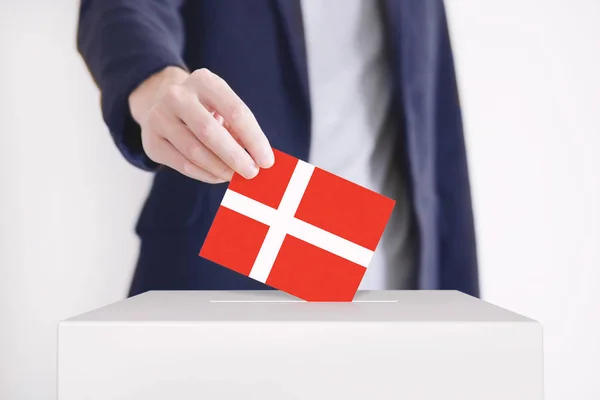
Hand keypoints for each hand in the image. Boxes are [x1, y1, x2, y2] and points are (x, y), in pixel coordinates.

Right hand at [128, 66, 273, 182]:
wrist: (161, 103)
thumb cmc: (205, 109)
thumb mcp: (223, 109)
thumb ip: (240, 131)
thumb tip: (259, 161)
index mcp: (204, 81)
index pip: (236, 111)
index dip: (254, 138)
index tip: (267, 161)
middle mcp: (177, 95)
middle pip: (209, 131)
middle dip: (235, 156)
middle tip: (252, 173)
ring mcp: (159, 117)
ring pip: (194, 151)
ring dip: (220, 169)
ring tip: (236, 177)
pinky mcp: (151, 141)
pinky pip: (182, 164)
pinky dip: (205, 174)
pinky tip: (218, 176)